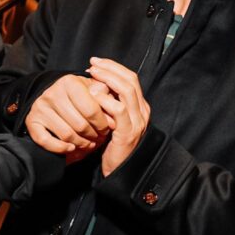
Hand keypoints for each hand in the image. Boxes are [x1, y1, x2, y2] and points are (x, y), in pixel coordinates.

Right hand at [26, 74, 112, 157]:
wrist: (53, 98)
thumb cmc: (79, 96)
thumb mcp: (93, 91)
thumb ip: (105, 96)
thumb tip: (115, 107)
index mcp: (69, 82)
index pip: (92, 110)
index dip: (103, 123)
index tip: (108, 128)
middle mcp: (52, 93)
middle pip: (80, 125)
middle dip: (93, 135)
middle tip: (99, 138)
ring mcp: (40, 107)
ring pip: (67, 135)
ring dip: (81, 144)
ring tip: (89, 144)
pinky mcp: (31, 121)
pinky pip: (46, 141)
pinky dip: (60, 148)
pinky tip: (70, 148)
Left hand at [86, 58, 149, 175]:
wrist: (121, 172)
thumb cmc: (112, 146)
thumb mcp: (111, 121)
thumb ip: (108, 104)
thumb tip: (96, 85)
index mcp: (140, 107)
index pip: (131, 79)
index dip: (114, 68)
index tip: (97, 63)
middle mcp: (142, 112)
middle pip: (130, 80)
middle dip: (110, 68)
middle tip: (93, 63)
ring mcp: (137, 121)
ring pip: (126, 90)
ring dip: (107, 78)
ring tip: (92, 73)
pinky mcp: (128, 132)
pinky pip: (118, 109)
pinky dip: (105, 100)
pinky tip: (93, 96)